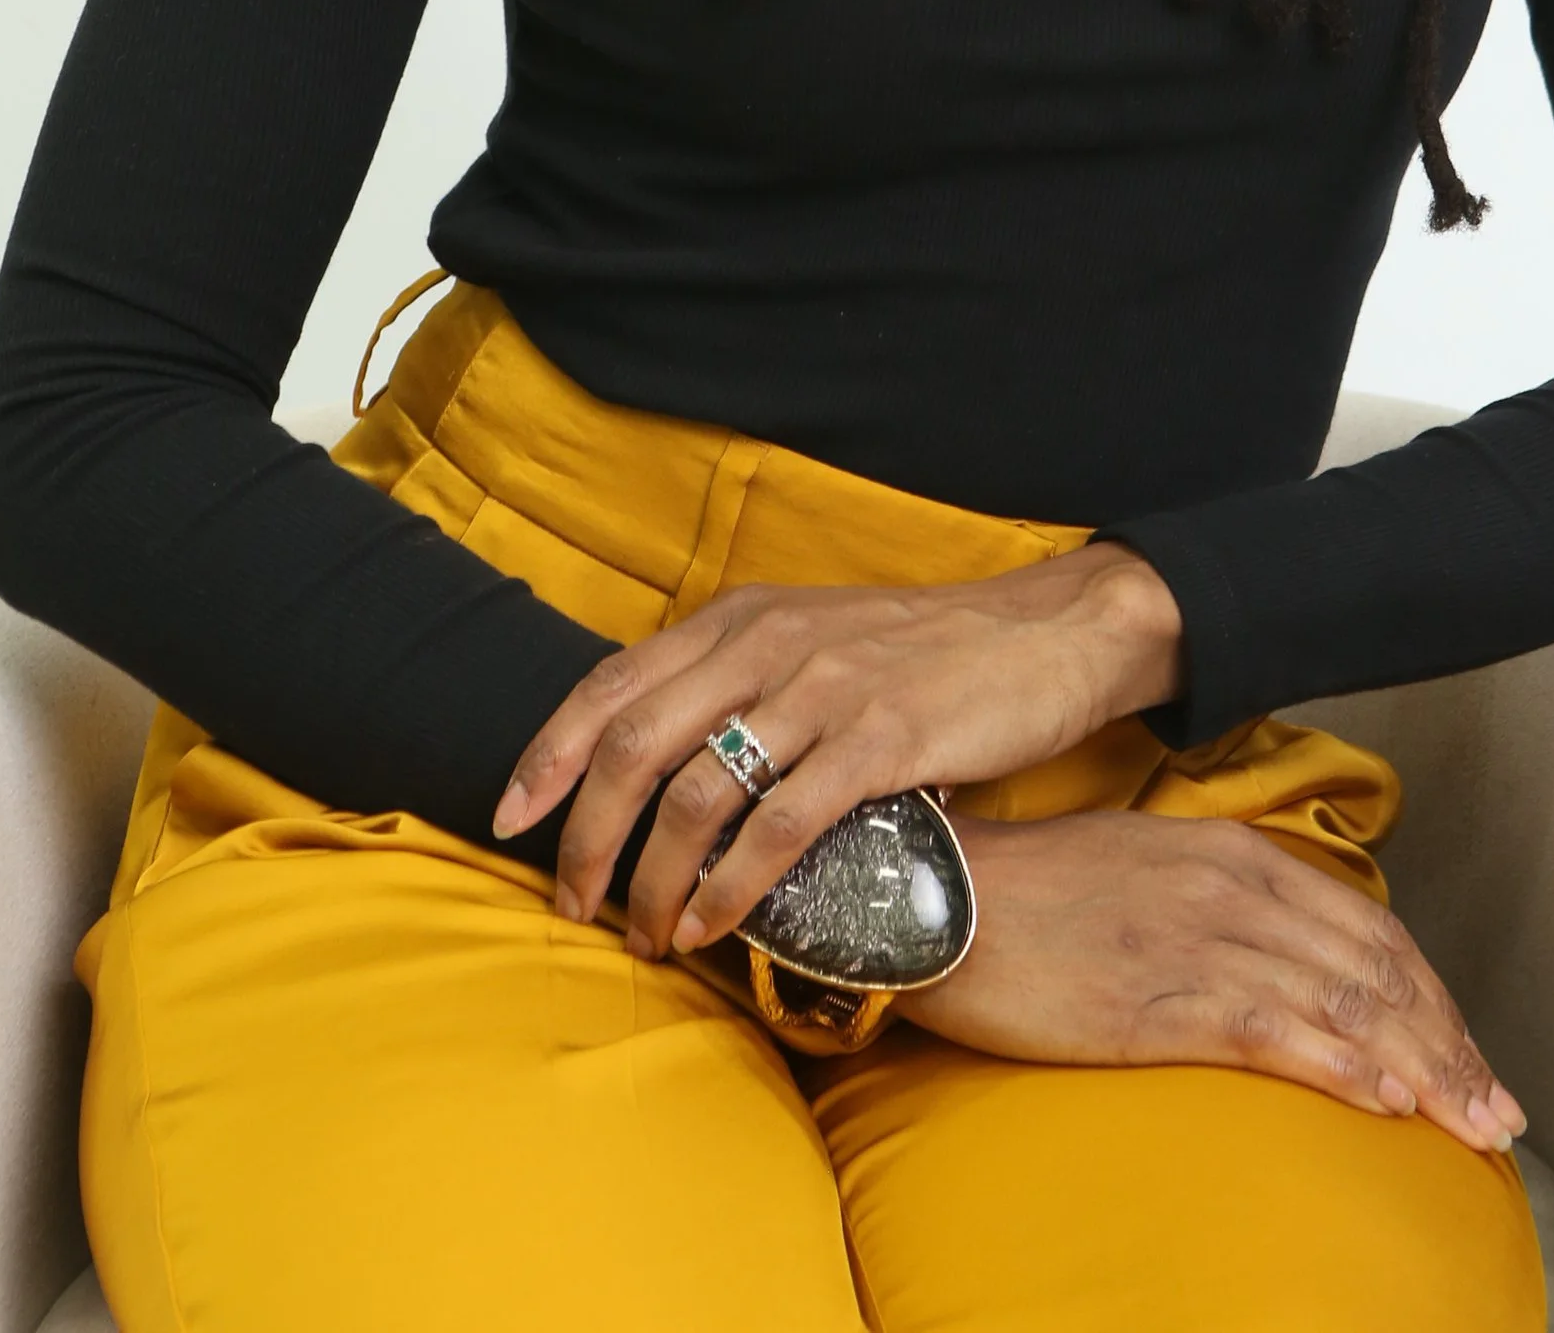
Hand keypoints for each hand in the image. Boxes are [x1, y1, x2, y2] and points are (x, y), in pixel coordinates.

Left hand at [493, 548, 1184, 949]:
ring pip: (694, 793)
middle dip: (585, 838)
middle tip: (574, 907)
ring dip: (652, 880)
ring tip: (646, 937)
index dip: (547, 755)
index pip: (610, 684)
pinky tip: (714, 928)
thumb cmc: (923, 650)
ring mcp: (820, 689)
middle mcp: (765, 643)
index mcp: (740, 617)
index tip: (508, 820)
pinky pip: (779, 826)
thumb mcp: (814, 637)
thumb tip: (661, 761)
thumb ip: (739, 680)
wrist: (1044, 635)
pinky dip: (731, 887)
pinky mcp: (879, 740)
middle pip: (631, 745)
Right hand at [914, 810, 1526, 1156]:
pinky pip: (1272, 1032)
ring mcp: (1198, 940)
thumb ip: (1225, 904)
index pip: (1370, 930)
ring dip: (1422, 1069)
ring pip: (1342, 1005)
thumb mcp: (1151, 870)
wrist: (943, 896)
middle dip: (1449, 1045)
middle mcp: (1232, 889)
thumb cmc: (1037, 891)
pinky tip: (1384, 1101)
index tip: (1473, 1056)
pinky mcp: (1158, 998)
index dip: (1434, 1000)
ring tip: (1470, 1124)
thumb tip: (1288, 963)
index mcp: (1234, 853)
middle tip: (1498, 1111)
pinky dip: (1341, 1067)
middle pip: (1375, 973)